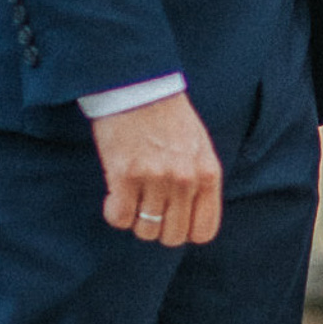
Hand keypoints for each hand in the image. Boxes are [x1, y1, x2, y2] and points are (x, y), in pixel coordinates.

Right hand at [92, 90, 222, 247]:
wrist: (139, 87)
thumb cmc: (169, 117)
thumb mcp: (200, 147)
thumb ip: (200, 182)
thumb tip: (193, 218)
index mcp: (207, 174)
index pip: (204, 231)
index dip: (186, 231)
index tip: (173, 220)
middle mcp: (184, 180)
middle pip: (173, 236)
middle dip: (158, 229)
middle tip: (148, 209)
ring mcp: (155, 179)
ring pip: (145, 230)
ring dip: (135, 220)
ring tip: (132, 198)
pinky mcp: (124, 175)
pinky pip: (119, 218)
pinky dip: (115, 213)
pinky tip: (115, 196)